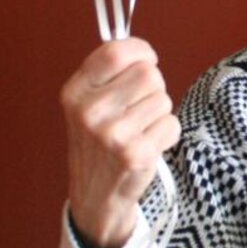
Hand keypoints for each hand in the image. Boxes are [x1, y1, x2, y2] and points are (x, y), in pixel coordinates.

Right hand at [60, 38, 180, 247]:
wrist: (94, 197)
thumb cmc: (97, 143)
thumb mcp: (86, 105)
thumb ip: (108, 74)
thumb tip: (142, 51)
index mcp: (75, 92)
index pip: (115, 52)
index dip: (140, 52)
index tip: (146, 60)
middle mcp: (89, 111)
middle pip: (148, 74)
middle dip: (153, 88)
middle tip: (138, 108)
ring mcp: (112, 134)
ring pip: (163, 99)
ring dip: (159, 113)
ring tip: (139, 130)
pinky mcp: (135, 154)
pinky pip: (171, 124)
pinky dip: (166, 134)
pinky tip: (146, 146)